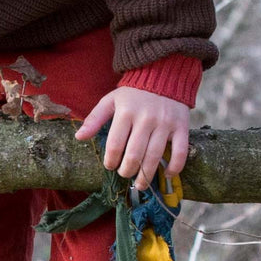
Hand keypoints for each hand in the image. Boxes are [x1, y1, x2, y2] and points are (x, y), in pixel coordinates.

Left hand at [74, 86, 188, 191]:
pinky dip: (175, 167)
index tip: (110, 166)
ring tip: (140, 184)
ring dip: (146, 175)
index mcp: (126, 112)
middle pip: (134, 154)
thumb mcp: (110, 100)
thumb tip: (79, 137)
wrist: (163, 76)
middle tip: (124, 174)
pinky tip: (167, 175)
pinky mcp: (181, 127)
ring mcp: (165, 124)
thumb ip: (94, 118)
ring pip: (155, 156)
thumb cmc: (133, 94)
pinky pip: (180, 152)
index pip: (115, 144)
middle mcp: (146, 119)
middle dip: (127, 170)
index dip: (111, 160)